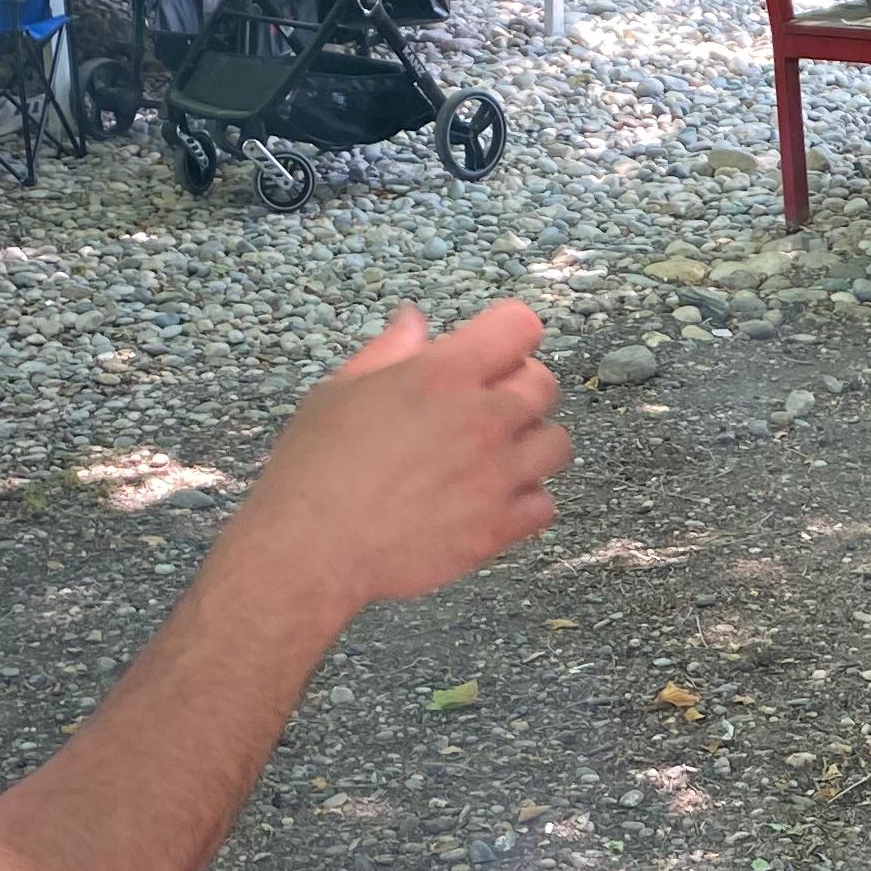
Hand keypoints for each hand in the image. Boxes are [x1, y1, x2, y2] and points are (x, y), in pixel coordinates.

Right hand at [245, 302, 570, 614]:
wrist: (313, 548)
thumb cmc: (315, 468)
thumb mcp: (340, 391)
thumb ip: (389, 353)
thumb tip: (415, 321)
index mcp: (442, 374)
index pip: (520, 327)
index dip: (510, 336)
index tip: (494, 353)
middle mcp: (481, 418)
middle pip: (545, 384)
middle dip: (520, 390)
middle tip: (487, 409)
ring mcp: (496, 474)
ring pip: (557, 444)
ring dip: (532, 446)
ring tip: (497, 458)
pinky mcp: (499, 526)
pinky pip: (545, 504)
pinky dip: (526, 503)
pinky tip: (492, 502)